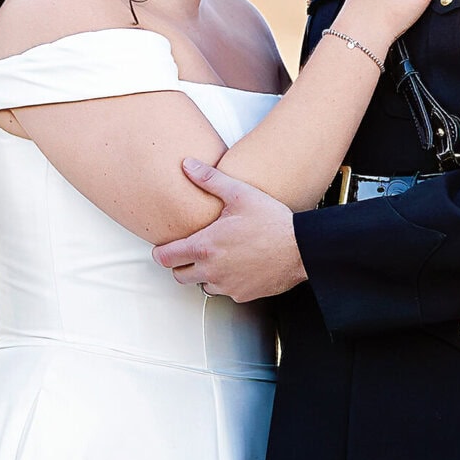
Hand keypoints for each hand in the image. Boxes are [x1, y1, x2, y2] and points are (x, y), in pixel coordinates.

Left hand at [151, 158, 307, 300]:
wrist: (300, 248)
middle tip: (191, 250)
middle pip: (179, 275)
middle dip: (180, 264)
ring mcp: (227, 285)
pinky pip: (226, 292)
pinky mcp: (242, 295)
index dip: (160, 252)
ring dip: (204, 274)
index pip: (165, 257)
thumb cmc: (271, 221)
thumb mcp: (239, 194)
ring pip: (202, 285)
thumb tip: (187, 164)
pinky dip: (226, 282)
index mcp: (204, 246)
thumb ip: (209, 179)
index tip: (163, 248)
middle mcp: (211, 270)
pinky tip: (238, 266)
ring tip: (217, 257)